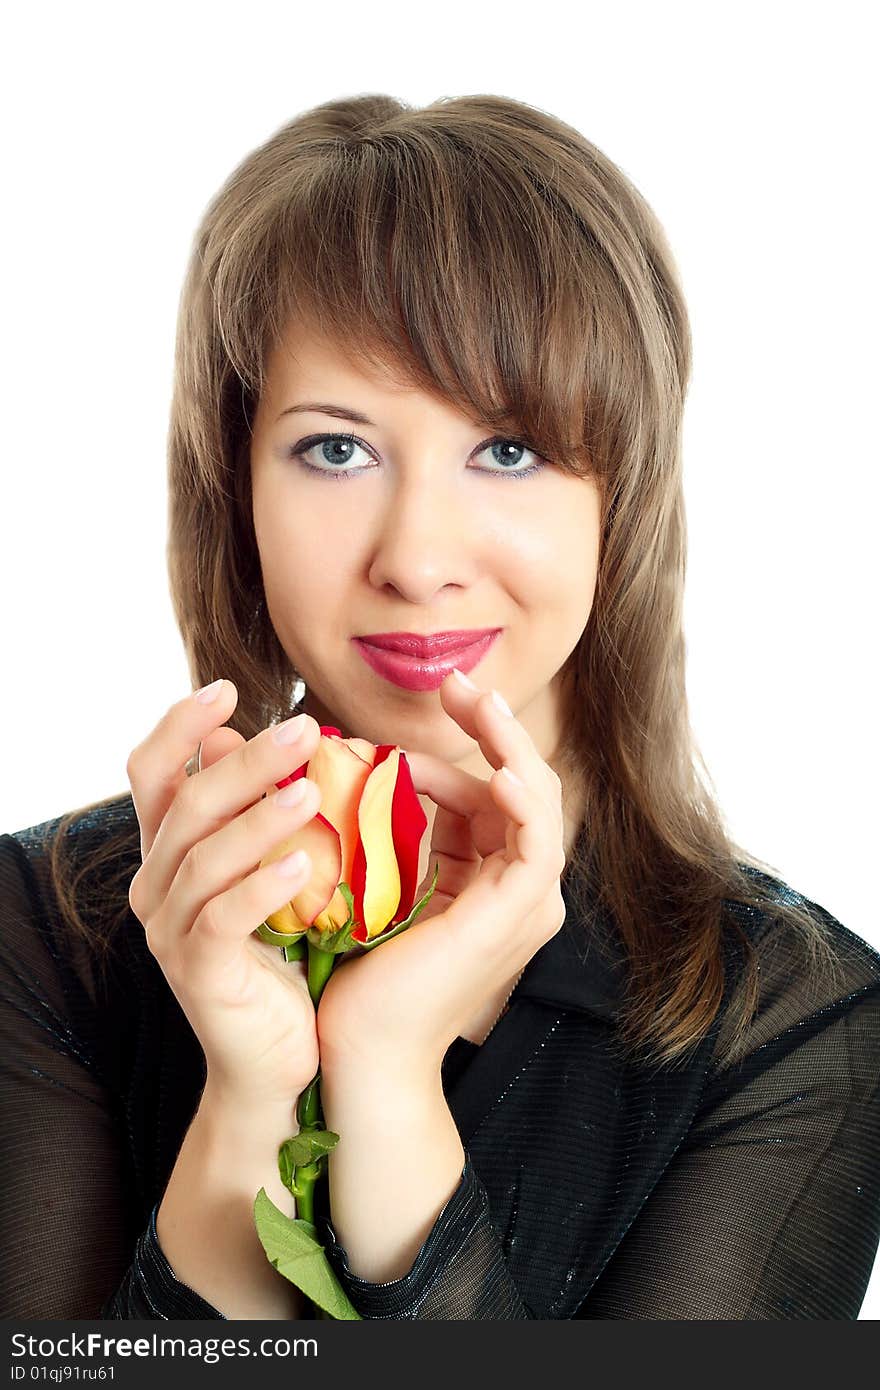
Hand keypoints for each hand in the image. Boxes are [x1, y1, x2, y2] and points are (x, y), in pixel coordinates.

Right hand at [125, 681, 325, 1112]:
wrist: (274, 1060)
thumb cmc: (284, 957)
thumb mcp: (273, 874)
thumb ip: (261, 814)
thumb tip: (268, 738)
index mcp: (170, 853)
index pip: (152, 774)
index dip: (178, 727)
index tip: (226, 690)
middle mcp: (158, 886)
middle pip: (186, 806)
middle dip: (244, 763)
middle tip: (303, 729)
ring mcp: (171, 932)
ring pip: (204, 859)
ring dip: (258, 819)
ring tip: (312, 790)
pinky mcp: (199, 973)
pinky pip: (223, 919)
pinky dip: (261, 888)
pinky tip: (303, 864)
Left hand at [315, 670, 567, 1075]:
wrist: (357, 1050)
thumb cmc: (351, 974)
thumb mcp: (364, 878)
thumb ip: (369, 824)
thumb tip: (323, 760)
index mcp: (487, 884)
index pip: (486, 794)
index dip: (459, 747)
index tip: (417, 711)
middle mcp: (517, 889)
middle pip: (517, 784)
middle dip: (489, 727)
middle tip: (455, 682)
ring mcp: (526, 901)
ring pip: (534, 796)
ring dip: (507, 742)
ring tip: (472, 697)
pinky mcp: (521, 910)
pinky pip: (538, 836)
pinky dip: (522, 792)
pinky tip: (496, 764)